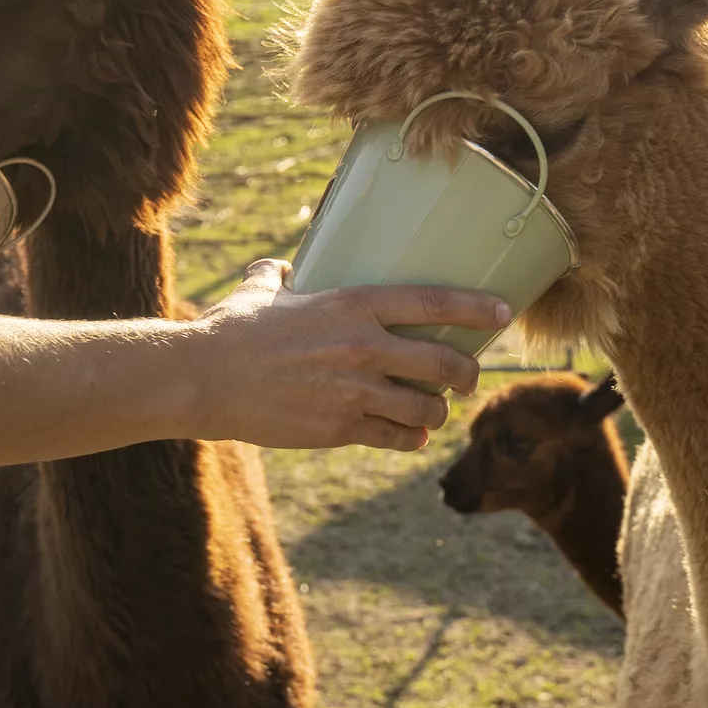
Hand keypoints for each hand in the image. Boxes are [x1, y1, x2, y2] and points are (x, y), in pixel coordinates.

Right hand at [185, 260, 508, 452]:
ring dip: (438, 412)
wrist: (203, 379)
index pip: (433, 304)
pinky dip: (409, 437)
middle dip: (468, 374)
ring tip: (434, 410)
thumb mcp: (262, 291)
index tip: (504, 314)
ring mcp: (354, 392)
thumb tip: (280, 269)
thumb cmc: (231, 329)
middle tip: (469, 377)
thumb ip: (280, 277)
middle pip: (444, 365)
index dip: (477, 310)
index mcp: (352, 304)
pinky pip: (396, 437)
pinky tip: (410, 435)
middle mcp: (363, 347)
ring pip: (427, 409)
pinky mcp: (340, 429)